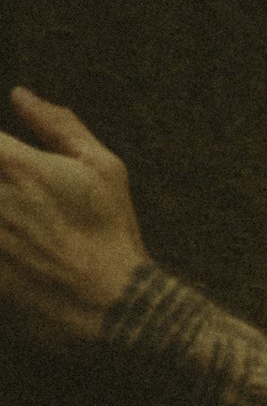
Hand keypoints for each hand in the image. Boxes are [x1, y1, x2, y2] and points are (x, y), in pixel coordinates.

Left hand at [0, 88, 148, 350]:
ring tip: (17, 222)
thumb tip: (21, 97)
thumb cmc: (113, 235)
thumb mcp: (103, 170)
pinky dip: (2, 247)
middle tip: (20, 200)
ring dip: (1, 215)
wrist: (117, 309)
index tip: (8, 163)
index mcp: (14, 164)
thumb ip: (58, 126)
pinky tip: (15, 247)